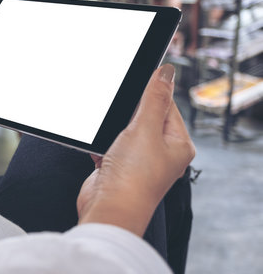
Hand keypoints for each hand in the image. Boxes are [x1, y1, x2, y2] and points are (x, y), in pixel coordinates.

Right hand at [77, 64, 194, 235]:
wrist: (109, 208)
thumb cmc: (134, 176)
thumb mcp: (145, 128)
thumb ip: (154, 98)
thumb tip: (166, 72)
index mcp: (178, 144)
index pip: (167, 106)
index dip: (151, 93)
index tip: (135, 84)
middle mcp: (161, 153)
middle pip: (144, 117)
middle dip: (128, 114)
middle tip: (120, 117)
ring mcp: (139, 161)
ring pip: (124, 131)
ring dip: (113, 131)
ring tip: (112, 140)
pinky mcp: (118, 167)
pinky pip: (109, 145)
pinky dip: (102, 144)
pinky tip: (102, 151)